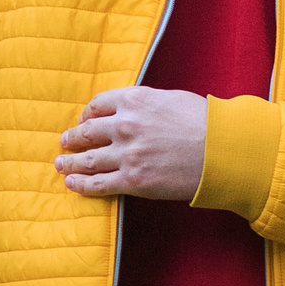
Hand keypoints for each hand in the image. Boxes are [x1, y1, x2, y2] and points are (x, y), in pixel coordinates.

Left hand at [56, 86, 206, 199]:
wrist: (223, 152)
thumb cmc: (205, 123)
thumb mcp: (172, 100)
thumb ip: (146, 104)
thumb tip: (132, 110)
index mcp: (135, 100)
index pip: (98, 105)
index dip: (87, 114)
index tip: (84, 121)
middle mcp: (125, 125)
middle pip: (87, 132)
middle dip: (72, 138)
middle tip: (65, 143)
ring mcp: (127, 154)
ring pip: (87, 159)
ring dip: (70, 163)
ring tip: (61, 165)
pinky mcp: (132, 181)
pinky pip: (98, 184)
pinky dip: (81, 185)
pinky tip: (72, 184)